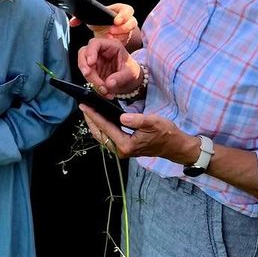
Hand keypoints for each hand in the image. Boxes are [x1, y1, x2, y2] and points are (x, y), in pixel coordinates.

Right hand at [78, 37, 141, 96]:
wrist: (130, 80)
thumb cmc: (131, 71)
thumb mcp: (130, 73)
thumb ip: (120, 78)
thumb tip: (108, 83)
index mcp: (111, 46)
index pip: (95, 43)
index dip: (90, 52)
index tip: (90, 63)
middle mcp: (100, 51)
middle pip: (83, 53)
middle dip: (84, 65)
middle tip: (87, 75)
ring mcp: (95, 61)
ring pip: (84, 66)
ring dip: (90, 79)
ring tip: (104, 90)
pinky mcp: (92, 71)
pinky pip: (88, 77)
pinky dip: (94, 85)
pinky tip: (104, 92)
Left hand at [81, 107, 197, 163]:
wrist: (174, 146)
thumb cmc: (165, 133)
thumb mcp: (154, 122)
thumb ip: (137, 120)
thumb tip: (122, 117)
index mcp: (126, 145)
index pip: (106, 127)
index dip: (94, 116)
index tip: (84, 106)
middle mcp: (121, 150)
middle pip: (100, 134)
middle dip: (90, 120)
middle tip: (83, 106)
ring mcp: (122, 150)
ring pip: (102, 137)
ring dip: (95, 124)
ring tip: (88, 111)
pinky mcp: (123, 148)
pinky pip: (108, 137)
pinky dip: (102, 128)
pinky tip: (100, 118)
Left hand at [90, 2, 136, 43]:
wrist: (102, 30)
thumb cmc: (100, 20)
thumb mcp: (94, 16)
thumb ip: (87, 16)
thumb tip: (77, 20)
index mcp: (120, 10)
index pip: (127, 10)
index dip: (123, 15)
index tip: (116, 21)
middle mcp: (127, 19)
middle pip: (132, 22)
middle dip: (122, 28)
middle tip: (111, 31)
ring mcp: (127, 30)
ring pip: (129, 33)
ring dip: (119, 36)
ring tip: (109, 37)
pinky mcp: (125, 39)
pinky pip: (125, 42)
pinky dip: (118, 43)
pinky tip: (110, 42)